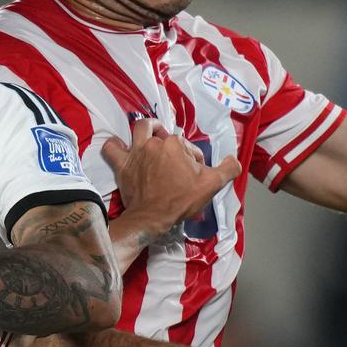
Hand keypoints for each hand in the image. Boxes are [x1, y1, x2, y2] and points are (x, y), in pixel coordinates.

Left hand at [102, 119, 240, 236]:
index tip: (193, 172)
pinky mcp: (122, 165)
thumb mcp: (212, 184)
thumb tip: (234, 161)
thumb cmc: (182, 199)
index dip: (193, 157)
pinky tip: (121, 148)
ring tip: (151, 136)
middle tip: (173, 154)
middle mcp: (154, 143)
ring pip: (139, 130)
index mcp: (175, 144)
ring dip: (146, 130)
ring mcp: (136, 152)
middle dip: (169, 139)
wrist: (153, 216)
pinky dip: (115, 146)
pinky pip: (112, 148)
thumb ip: (228, 169)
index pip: (187, 145)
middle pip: (163, 134)